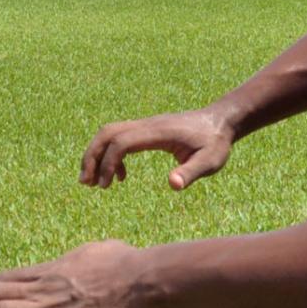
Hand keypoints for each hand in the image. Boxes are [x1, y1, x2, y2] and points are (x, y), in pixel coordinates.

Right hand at [80, 107, 234, 189]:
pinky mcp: (147, 130)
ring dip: (96, 154)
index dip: (108, 162)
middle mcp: (147, 124)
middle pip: (108, 133)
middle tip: (85, 182)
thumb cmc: (216, 143)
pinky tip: (120, 177)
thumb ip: (191, 172)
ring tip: (92, 182)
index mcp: (158, 132)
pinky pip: (120, 137)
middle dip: (92, 156)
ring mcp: (146, 125)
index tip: (106, 186)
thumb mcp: (210, 161)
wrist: (221, 121)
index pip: (122, 141)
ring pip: (110, 133)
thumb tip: (173, 185)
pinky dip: (111, 155)